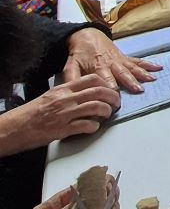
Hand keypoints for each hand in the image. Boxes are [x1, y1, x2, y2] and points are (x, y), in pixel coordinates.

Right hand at [0, 74, 119, 154]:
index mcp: (62, 89)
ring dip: (106, 111)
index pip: (91, 79)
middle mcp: (65, 99)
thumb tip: (86, 96)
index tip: (111, 90)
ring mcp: (65, 114)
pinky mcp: (63, 129)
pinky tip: (94, 127)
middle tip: (116, 103)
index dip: (106, 84)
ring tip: (107, 115)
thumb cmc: (32, 114)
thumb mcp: (50, 97)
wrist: (15, 127)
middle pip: (98, 92)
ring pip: (96, 107)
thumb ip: (68, 94)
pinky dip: (94, 127)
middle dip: (113, 97)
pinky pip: (87, 126)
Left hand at [64, 28, 159, 93]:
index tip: (115, 100)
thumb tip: (74, 90)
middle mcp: (111, 64)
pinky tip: (158, 68)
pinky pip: (138, 61)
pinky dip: (148, 64)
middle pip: (122, 74)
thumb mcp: (70, 65)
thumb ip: (72, 77)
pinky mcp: (125, 57)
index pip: (106, 81)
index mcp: (98, 67)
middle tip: (139, 90)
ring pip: (132, 68)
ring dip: (142, 73)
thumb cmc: (78, 53)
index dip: (110, 90)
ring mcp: (120, 60)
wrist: (86, 35)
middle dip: (130, 82)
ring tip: (152, 80)